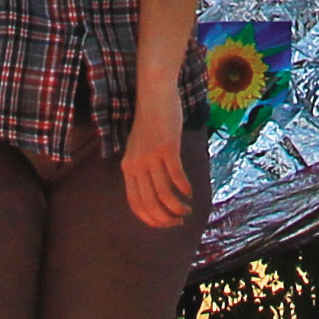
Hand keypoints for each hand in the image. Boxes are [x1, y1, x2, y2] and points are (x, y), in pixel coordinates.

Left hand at [122, 103, 199, 230]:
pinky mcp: (167, 148)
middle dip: (166, 218)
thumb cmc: (150, 121)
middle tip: (179, 221)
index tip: (165, 224)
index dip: (151, 219)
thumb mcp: (138, 148)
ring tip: (187, 210)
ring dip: (177, 207)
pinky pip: (176, 175)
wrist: (154, 94)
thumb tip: (156, 192)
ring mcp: (151, 157)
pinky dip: (184, 188)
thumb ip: (142, 168)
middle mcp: (136, 165)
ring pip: (164, 193)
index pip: (135, 204)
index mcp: (127, 168)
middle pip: (150, 203)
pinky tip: (190, 192)